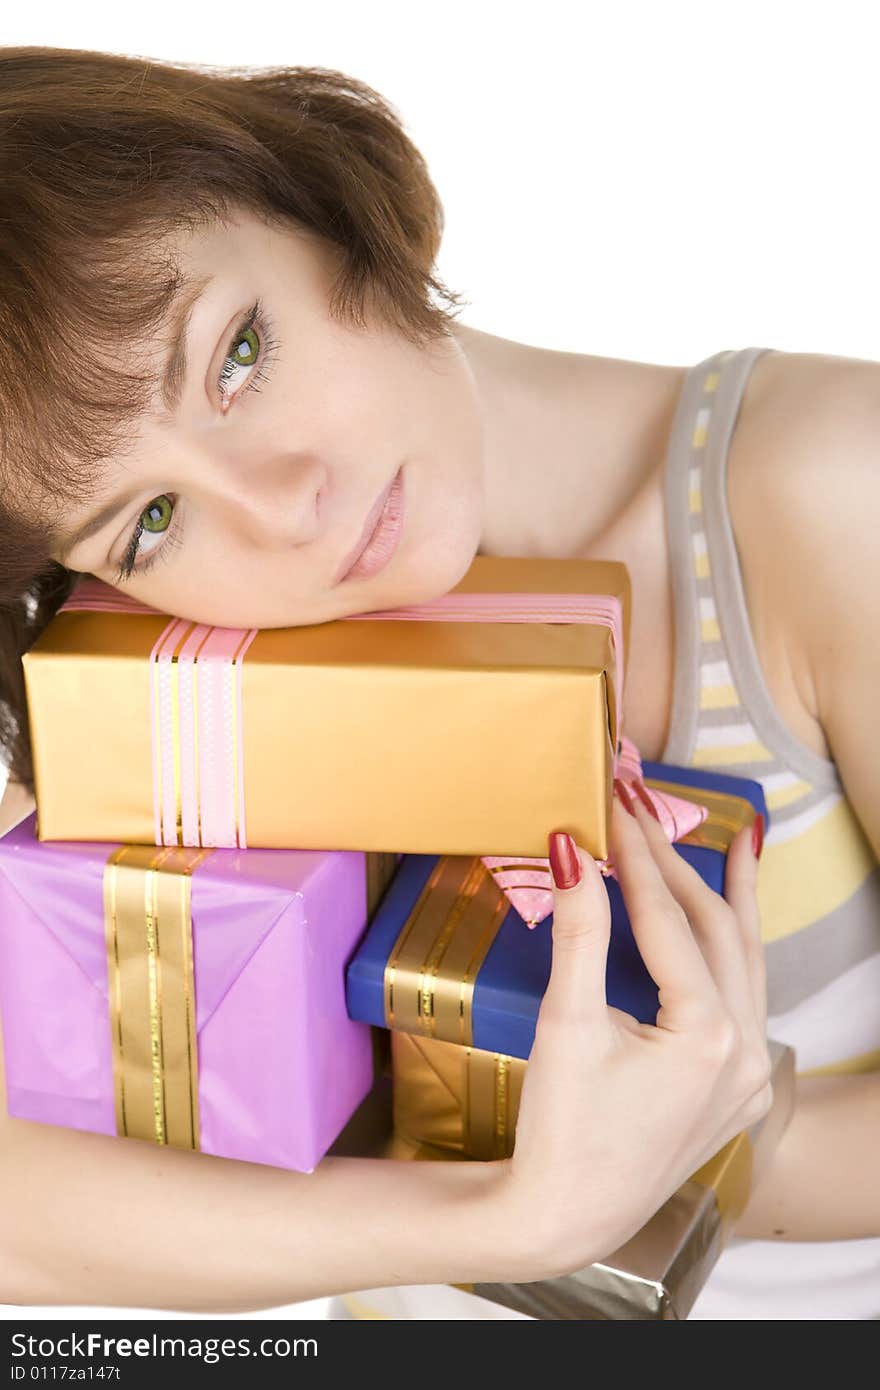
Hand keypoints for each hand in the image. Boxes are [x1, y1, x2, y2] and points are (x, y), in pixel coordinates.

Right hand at [495, 782, 770, 1280]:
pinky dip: (733, 950)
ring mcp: (747, 1074)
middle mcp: (743, 1051)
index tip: (612, 803)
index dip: (635, 854)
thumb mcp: (567, 1023)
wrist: (565, 1215)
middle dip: (676, 863)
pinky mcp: (735, 1088)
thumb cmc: (560, 1128)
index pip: (668, 917)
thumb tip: (569, 848)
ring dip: (731, 899)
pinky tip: (728, 921)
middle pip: (715, 930)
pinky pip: (744, 998)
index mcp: (707, 1035)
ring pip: (743, 961)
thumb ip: (577, 931)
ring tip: (738, 840)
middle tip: (642, 807)